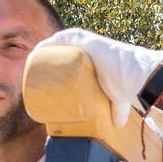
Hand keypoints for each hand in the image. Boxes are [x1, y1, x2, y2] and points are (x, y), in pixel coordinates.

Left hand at [39, 29, 162, 127]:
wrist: (131, 75)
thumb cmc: (125, 84)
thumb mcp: (116, 97)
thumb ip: (117, 110)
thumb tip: (118, 124)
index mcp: (90, 55)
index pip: (66, 60)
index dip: (52, 70)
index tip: (42, 87)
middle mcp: (84, 44)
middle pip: (56, 54)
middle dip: (43, 67)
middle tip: (35, 86)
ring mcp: (79, 39)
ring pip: (52, 48)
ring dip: (39, 58)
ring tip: (31, 76)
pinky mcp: (76, 37)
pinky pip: (51, 42)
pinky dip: (40, 50)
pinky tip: (32, 60)